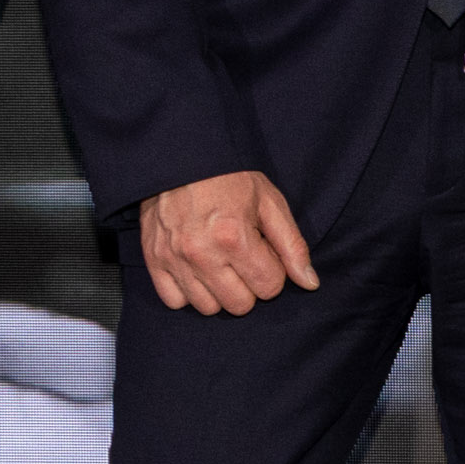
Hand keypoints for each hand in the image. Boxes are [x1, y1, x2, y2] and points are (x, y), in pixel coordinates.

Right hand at [133, 169, 316, 314]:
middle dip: (249, 286)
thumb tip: (310, 283)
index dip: (273, 271)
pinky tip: (197, 271)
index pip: (269, 287)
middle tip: (243, 260)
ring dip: (219, 292)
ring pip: (208, 308)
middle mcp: (202, 253)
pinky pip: (174, 301)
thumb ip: (292, 246)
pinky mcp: (153, 259)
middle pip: (239, 305)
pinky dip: (188, 292)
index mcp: (235, 237)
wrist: (182, 155)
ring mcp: (174, 258)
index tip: (264, 252)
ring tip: (220, 264)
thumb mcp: (270, 202)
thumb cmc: (230, 177)